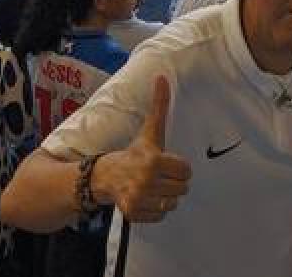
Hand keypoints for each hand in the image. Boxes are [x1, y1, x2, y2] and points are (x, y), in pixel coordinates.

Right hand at [93, 77, 190, 222]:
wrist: (104, 176)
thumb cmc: (133, 153)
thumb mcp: (150, 131)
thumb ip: (159, 105)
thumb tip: (162, 77)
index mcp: (153, 160)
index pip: (186, 170)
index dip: (177, 166)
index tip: (164, 162)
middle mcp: (146, 181)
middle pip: (182, 188)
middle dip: (172, 181)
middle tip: (157, 175)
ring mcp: (139, 199)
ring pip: (173, 203)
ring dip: (165, 196)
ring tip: (151, 185)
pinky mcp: (134, 213)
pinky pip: (161, 215)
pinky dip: (156, 209)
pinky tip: (146, 197)